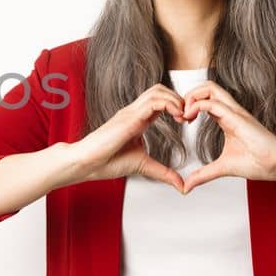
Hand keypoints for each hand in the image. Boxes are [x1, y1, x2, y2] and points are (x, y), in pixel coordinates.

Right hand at [61, 84, 188, 191]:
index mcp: (137, 120)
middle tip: (189, 115)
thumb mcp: (144, 166)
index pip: (160, 101)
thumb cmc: (107, 162)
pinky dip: (170, 104)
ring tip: (185, 116)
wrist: (86, 163)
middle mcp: (134, 112)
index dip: (177, 106)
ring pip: (158, 91)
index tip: (186, 121)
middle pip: (160, 90)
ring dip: (176, 100)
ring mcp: (131, 112)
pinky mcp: (129, 117)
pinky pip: (154, 101)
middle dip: (179, 98)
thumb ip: (164, 173)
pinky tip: (178, 116)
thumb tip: (181, 186)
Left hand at [179, 80, 275, 192]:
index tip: (181, 121)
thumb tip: (187, 187)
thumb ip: (203, 175)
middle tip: (180, 114)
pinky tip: (189, 118)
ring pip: (210, 87)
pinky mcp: (237, 117)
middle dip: (188, 95)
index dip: (190, 105)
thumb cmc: (257, 163)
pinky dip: (196, 106)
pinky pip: (213, 103)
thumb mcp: (221, 168)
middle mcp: (230, 111)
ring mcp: (234, 112)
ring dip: (191, 97)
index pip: (206, 98)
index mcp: (226, 118)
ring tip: (184, 114)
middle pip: (207, 86)